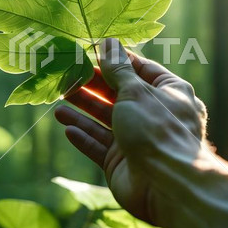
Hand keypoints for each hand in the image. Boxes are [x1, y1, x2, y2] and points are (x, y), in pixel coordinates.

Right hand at [55, 38, 206, 223]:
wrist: (167, 186)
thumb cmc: (157, 129)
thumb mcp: (136, 91)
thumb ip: (119, 68)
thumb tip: (109, 42)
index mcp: (168, 93)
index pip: (139, 70)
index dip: (115, 61)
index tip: (90, 51)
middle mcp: (154, 115)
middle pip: (118, 95)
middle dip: (93, 86)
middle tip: (67, 76)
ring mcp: (137, 140)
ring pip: (105, 121)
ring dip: (83, 110)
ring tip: (59, 99)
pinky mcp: (122, 162)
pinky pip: (99, 146)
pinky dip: (84, 137)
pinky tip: (67, 127)